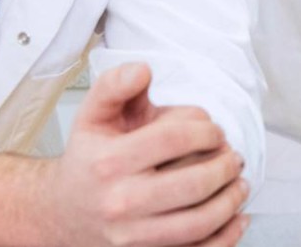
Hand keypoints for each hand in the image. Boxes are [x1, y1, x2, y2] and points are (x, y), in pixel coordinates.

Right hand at [49, 64, 249, 245]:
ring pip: (199, 222)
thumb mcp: (91, 117)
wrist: (61, 213)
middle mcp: (120, 202)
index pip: (173, 139)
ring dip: (231, 200)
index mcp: (108, 162)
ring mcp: (133, 236)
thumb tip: (143, 69)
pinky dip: (226, 237)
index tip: (214, 130)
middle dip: (224, 166)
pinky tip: (237, 218)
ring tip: (239, 183)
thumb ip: (115, 86)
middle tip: (233, 157)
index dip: (205, 129)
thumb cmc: (87, 162)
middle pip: (192, 183)